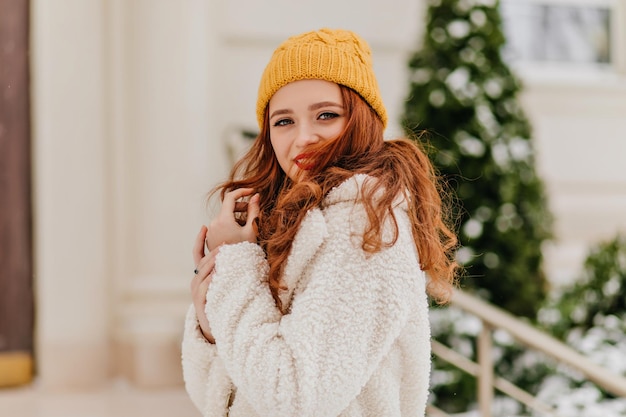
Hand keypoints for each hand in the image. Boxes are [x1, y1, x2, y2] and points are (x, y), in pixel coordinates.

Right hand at [191, 225, 219, 342]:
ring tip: (223, 252)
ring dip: (214, 261)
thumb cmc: (225, 303)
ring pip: (204, 271)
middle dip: (213, 250)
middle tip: (225, 242)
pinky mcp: (200, 301)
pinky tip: (220, 271)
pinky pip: (206, 286)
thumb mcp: (225, 284)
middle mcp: (196, 281)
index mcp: (201, 275)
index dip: (199, 240)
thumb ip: (229, 270)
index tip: (204, 226)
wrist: (219, 328)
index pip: (197, 253)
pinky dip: (212, 277)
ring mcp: (196, 291)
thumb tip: (244, 253)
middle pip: (203, 260)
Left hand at [205, 188, 259, 250]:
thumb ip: (254, 210)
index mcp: (223, 219)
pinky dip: (229, 224)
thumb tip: (255, 196)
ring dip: (235, 216)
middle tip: (252, 211)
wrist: (234, 270)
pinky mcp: (210, 238)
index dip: (242, 191)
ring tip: (246, 225)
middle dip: (241, 206)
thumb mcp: (252, 230)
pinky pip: (220, 226)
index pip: (231, 197)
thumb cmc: (245, 251)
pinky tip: (238, 233)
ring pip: (224, 216)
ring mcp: (210, 231)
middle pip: (227, 207)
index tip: (252, 191)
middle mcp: (213, 223)